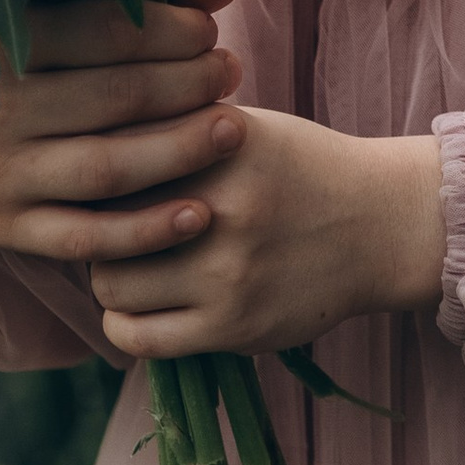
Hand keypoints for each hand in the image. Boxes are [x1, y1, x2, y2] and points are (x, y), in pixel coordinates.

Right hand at [0, 0, 249, 269]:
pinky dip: (148, 230)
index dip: (167, 31)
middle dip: (186, 85)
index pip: (101, 31)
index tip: (210, 32)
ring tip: (233, 130)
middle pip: (112, 99)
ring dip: (180, 150)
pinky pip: (87, 238)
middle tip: (231, 73)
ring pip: (106, 168)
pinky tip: (201, 213)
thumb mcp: (63, 13)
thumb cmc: (25, 58)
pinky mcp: (8, 230)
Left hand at [88, 104, 443, 358]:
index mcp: (217, 144)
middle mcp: (220, 206)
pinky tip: (137, 306)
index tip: (95, 174)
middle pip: (102, 221)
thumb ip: (173, 130)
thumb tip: (86, 142)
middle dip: (94, 225)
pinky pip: (142, 338)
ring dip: (108, 276)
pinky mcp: (234, 327)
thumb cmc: (299, 167)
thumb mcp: (242, 127)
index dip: (94, 167)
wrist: (377, 225)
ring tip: (125, 265)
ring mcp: (227, 272)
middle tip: (106, 226)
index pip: (116, 157)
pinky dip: (124, 323)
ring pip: (113, 283)